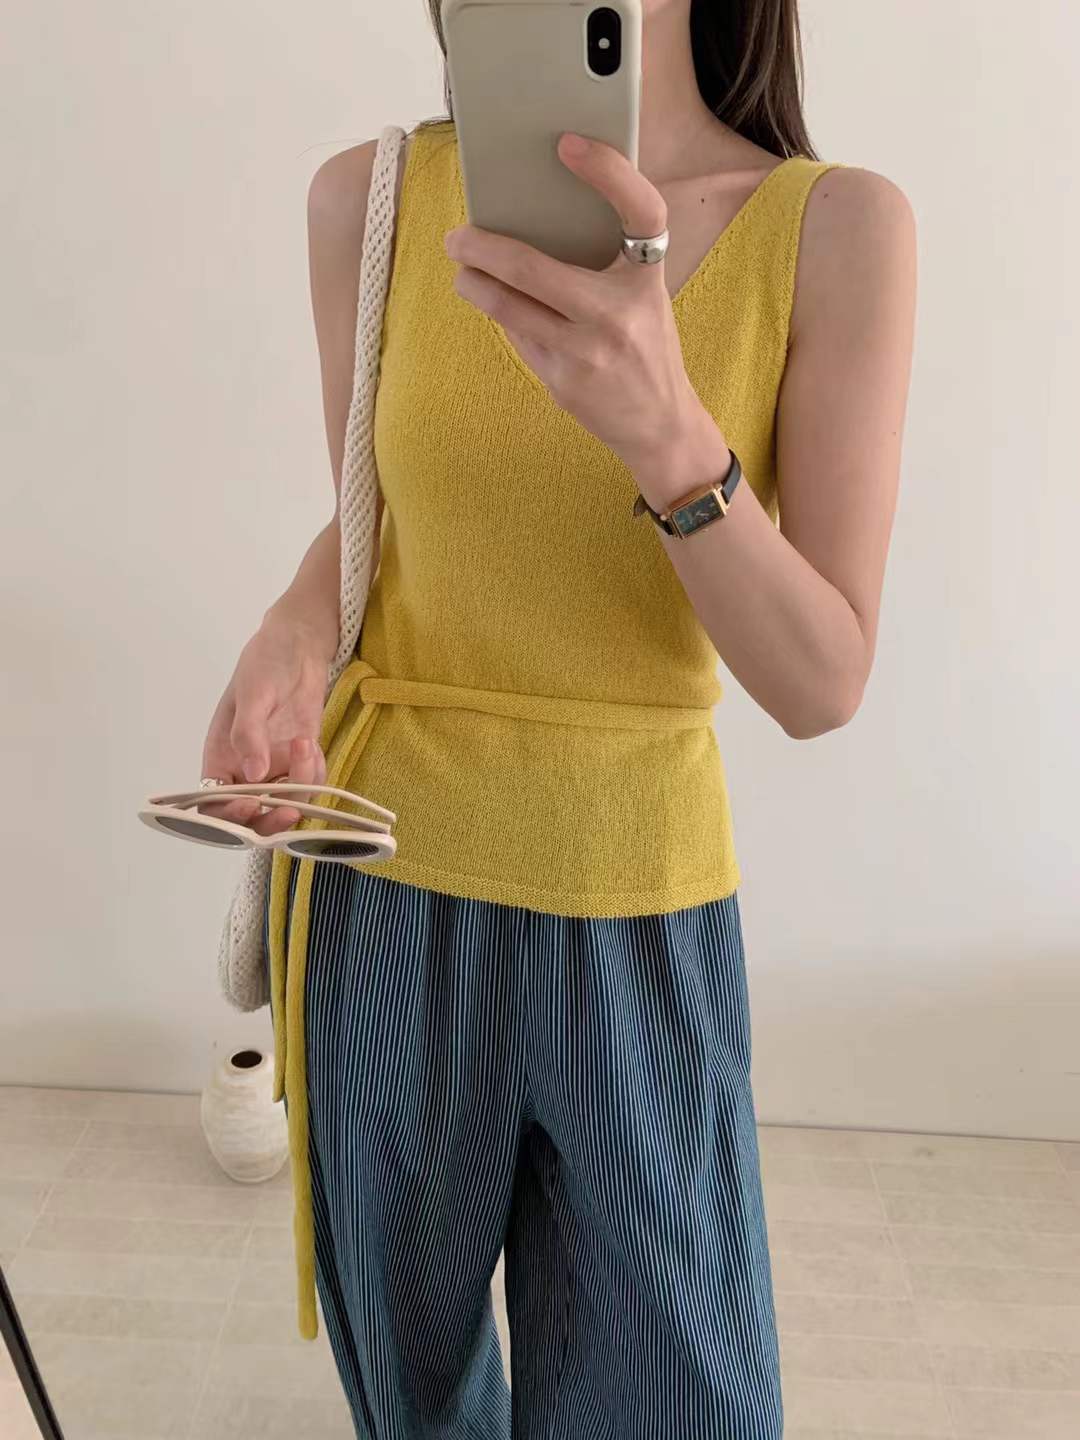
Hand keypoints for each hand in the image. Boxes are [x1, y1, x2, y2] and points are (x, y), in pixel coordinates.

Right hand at [199, 612, 329, 834]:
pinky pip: (310, 784)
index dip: (228, 815)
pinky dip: (315, 772)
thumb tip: (253, 775)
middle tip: (289, 811)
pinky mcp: (301, 760)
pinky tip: (311, 744)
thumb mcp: (253, 693)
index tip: (251, 805)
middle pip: (252, 817)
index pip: (214, 803)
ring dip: (301, 786)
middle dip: (270, 821)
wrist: (300, 646)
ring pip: (287, 803)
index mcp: (221, 757)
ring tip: (306, 744)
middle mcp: (245, 770)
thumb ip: (249, 734)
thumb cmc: (265, 662)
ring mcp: (275, 767)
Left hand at [444, 132, 706, 468]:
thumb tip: (532, 221)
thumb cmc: (646, 345)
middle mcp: (619, 314)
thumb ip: (605, 262)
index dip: (610, 173)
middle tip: (458, 236)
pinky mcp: (563, 382)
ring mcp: (588, 352)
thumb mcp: (643, 297)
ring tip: (463, 271)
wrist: (661, 425)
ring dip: (474, 285)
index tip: (568, 143)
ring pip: (509, 308)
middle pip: (534, 269)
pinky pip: (519, 337)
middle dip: (482, 248)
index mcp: (647, 281)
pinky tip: (496, 306)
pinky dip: (503, 317)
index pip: (641, 212)